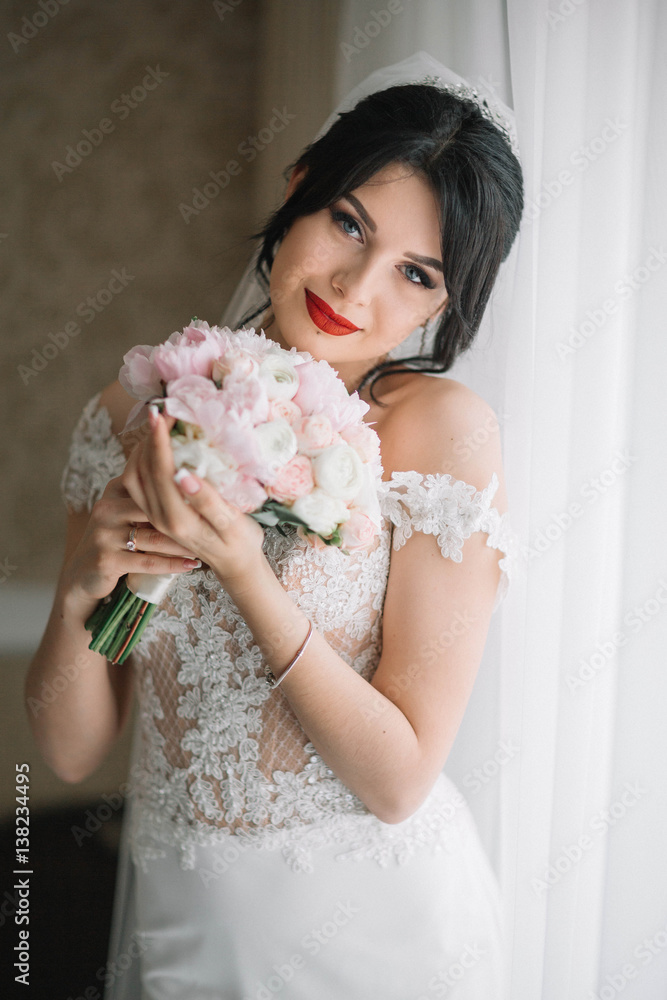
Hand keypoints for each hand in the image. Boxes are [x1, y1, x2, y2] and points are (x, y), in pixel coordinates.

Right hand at [63, 475, 202, 605]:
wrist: (84, 573)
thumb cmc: (117, 539)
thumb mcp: (128, 511)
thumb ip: (150, 496)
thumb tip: (193, 480)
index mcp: (114, 490)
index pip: (149, 481)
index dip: (178, 485)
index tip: (207, 490)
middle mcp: (107, 509)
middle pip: (154, 509)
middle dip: (185, 515)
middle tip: (213, 520)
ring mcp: (104, 535)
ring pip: (154, 538)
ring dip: (183, 544)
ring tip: (206, 545)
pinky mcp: (107, 560)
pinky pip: (147, 562)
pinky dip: (173, 564)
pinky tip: (192, 565)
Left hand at [121, 408, 265, 586]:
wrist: (235, 566)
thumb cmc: (240, 542)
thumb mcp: (232, 523)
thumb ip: (207, 501)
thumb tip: (183, 474)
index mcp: (177, 519)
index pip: (159, 472)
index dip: (158, 440)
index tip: (163, 414)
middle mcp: (159, 518)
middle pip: (140, 471)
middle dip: (148, 437)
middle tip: (161, 411)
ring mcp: (155, 517)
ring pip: (134, 476)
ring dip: (142, 447)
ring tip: (158, 423)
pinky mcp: (155, 514)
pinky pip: (139, 482)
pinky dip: (143, 459)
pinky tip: (157, 445)